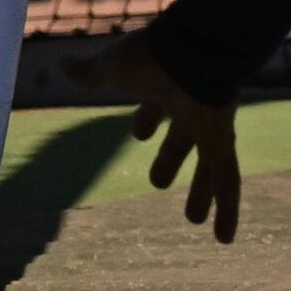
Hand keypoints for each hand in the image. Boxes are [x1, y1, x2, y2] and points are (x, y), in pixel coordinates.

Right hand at [65, 32, 242, 242]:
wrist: (190, 50)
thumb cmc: (149, 56)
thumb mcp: (111, 68)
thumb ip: (90, 72)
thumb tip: (62, 65)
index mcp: (162, 88)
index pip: (155, 109)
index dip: (147, 122)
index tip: (141, 135)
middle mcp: (189, 107)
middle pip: (182, 140)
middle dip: (171, 159)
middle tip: (158, 183)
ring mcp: (209, 126)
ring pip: (208, 167)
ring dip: (201, 193)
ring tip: (192, 220)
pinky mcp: (223, 141)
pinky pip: (228, 181)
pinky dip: (228, 211)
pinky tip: (224, 240)